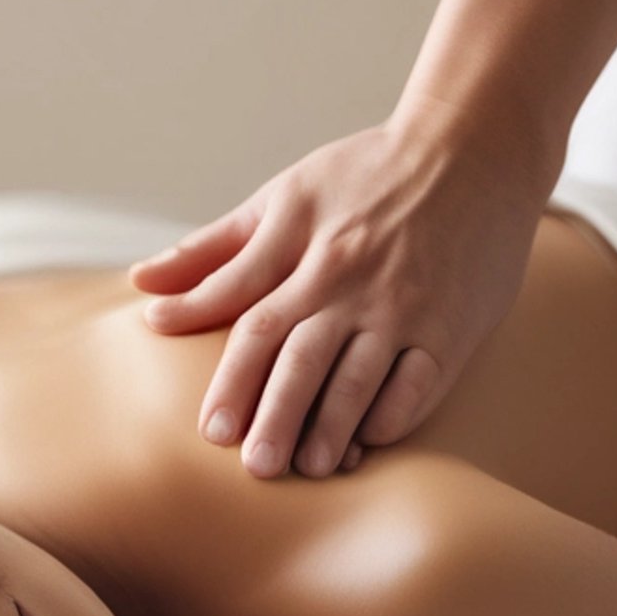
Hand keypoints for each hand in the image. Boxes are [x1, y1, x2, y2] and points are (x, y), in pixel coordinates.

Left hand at [128, 116, 551, 477]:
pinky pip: (421, 380)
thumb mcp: (285, 196)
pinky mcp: (453, 323)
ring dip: (334, 425)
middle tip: (255, 467)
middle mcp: (350, 279)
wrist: (473, 147)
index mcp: (303, 248)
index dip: (232, 379)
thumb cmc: (367, 174)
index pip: (257, 322)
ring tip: (310, 468)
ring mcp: (404, 304)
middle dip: (276, 414)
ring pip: (361, 375)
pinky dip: (396, 413)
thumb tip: (143, 285)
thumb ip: (214, 249)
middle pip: (303, 357)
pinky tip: (372, 442)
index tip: (211, 431)